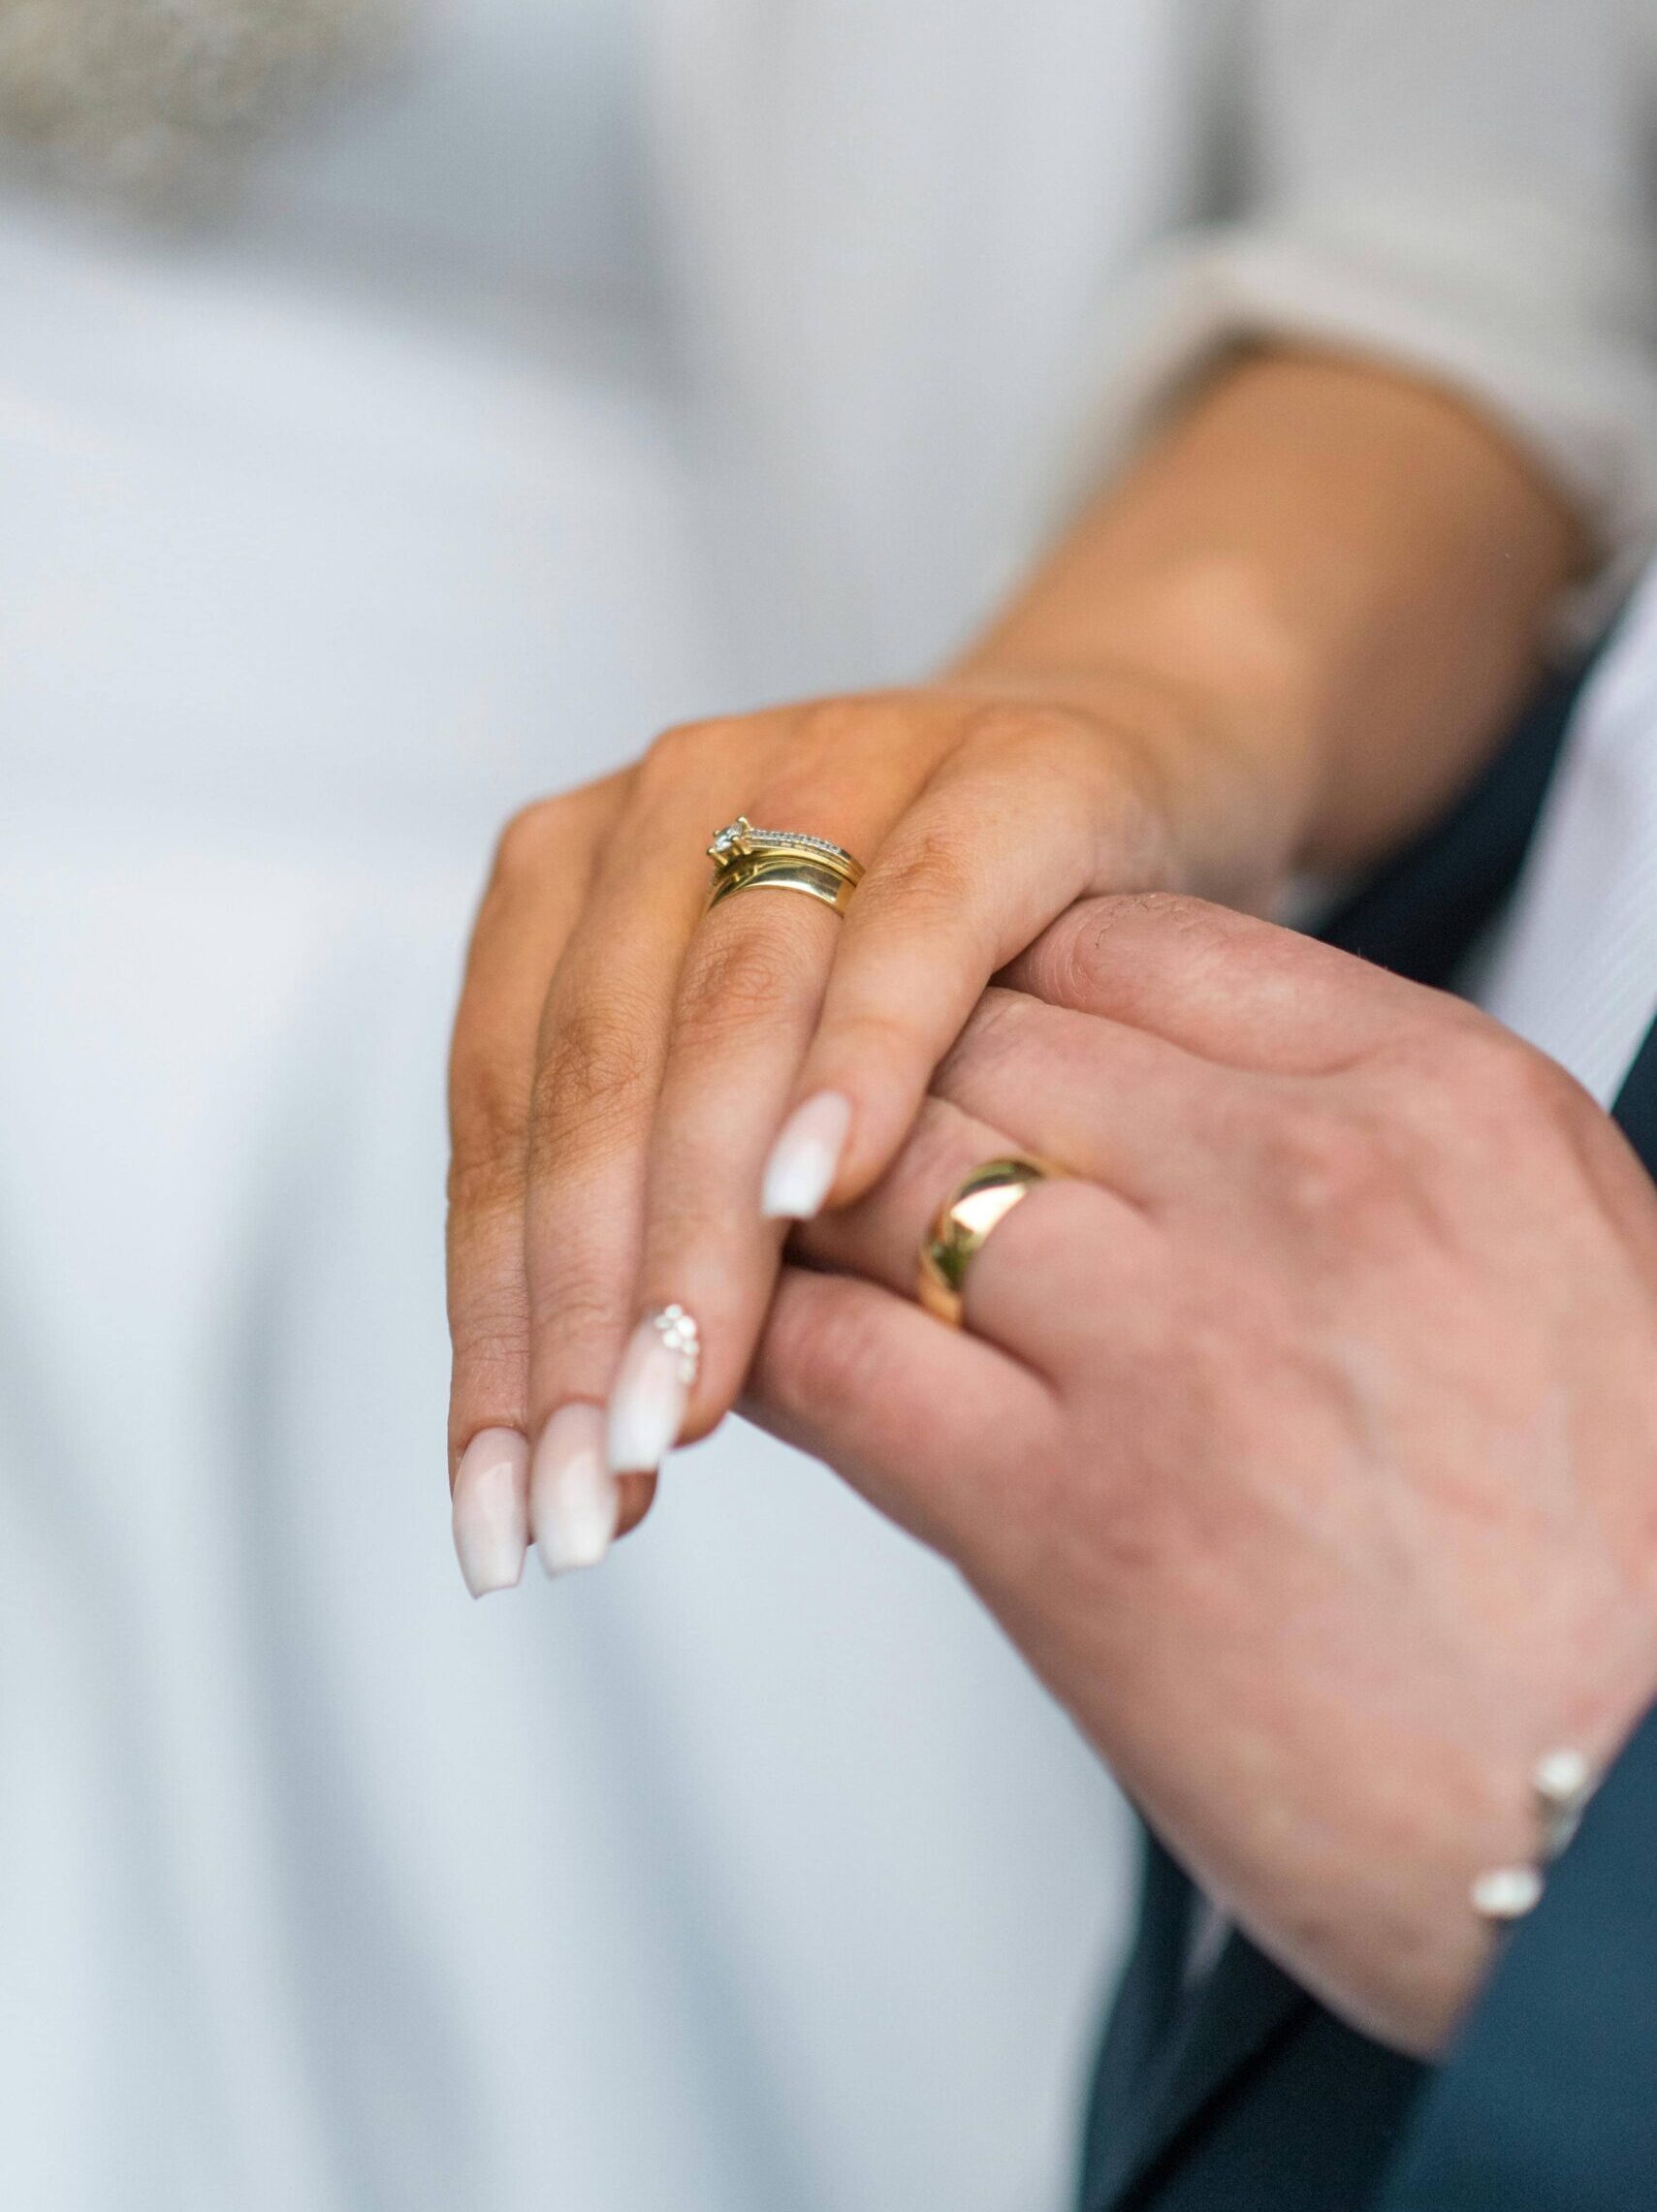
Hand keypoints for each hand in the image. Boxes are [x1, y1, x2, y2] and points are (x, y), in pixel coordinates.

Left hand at [445, 679, 1284, 1590]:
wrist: (1133, 773)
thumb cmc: (941, 974)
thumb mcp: (777, 1079)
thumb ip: (681, 1199)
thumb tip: (606, 1441)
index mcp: (574, 879)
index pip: (501, 1130)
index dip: (495, 1332)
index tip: (503, 1516)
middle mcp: (669, 805)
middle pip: (591, 1087)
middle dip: (580, 1317)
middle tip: (583, 1502)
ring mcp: (824, 765)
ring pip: (722, 1021)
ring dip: (693, 1233)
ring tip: (676, 1411)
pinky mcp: (995, 772)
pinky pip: (913, 925)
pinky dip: (858, 1058)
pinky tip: (824, 1196)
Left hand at [747, 894, 1656, 2050]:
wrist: (1641, 1837)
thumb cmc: (1617, 1567)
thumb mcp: (1558, 1263)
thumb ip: (1372, 1146)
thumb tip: (1177, 1102)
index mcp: (1440, 1096)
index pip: (1120, 941)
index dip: (995, 985)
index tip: (940, 1046)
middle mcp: (1301, 1180)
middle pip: (975, 1035)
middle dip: (868, 1082)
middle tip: (793, 1140)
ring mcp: (1175, 1339)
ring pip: (874, 1170)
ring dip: (783, 1209)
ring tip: (738, 1248)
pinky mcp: (1067, 1521)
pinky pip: (834, 1362)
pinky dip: (758, 1350)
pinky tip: (729, 1371)